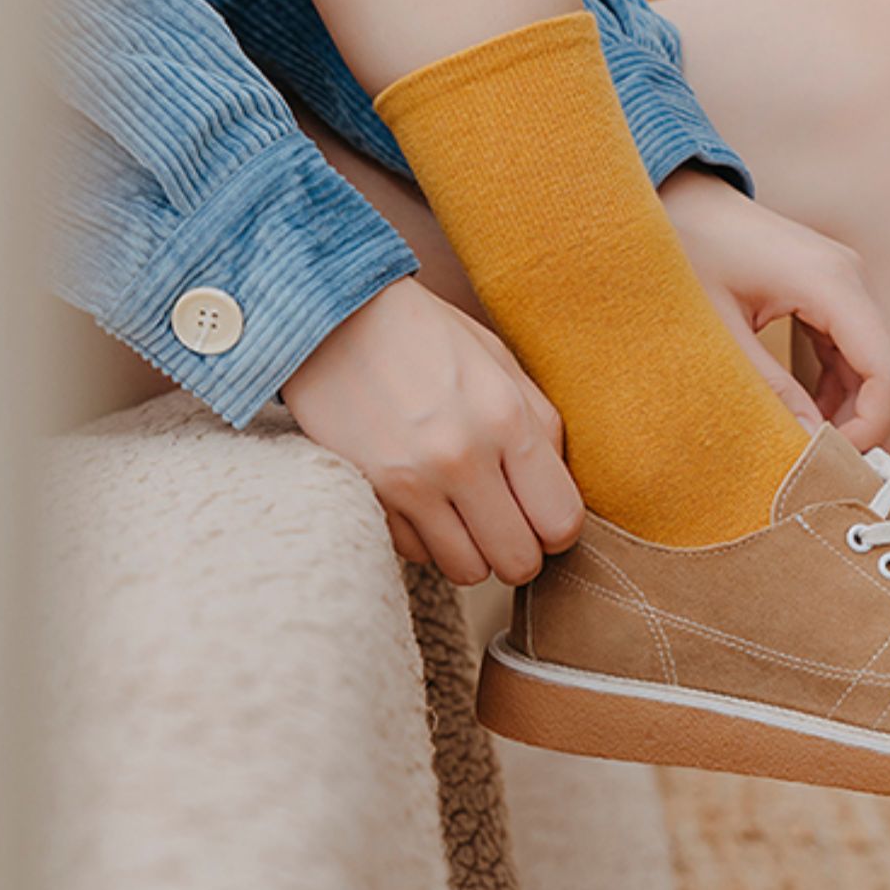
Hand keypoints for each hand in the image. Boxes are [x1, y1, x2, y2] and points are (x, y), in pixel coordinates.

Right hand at [281, 277, 583, 582]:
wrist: (329, 318)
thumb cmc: (425, 335)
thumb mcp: (498, 360)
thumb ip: (540, 425)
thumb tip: (558, 495)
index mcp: (507, 417)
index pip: (561, 522)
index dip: (558, 530)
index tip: (542, 517)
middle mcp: (462, 457)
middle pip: (518, 561)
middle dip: (518, 551)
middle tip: (504, 524)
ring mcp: (411, 482)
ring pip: (468, 571)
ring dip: (471, 550)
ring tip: (461, 513)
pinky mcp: (370, 496)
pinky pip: (416, 554)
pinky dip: (424, 539)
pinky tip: (420, 501)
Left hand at [661, 167, 889, 452]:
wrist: (674, 196)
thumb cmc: (686, 251)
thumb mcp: (717, 330)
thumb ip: (768, 388)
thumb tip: (809, 448)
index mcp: (830, 282)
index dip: (875, 427)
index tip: (835, 463)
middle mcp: (852, 280)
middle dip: (875, 429)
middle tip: (831, 473)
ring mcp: (846, 287)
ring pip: (883, 368)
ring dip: (860, 416)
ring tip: (817, 454)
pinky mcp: (832, 297)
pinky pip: (857, 356)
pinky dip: (844, 395)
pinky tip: (811, 423)